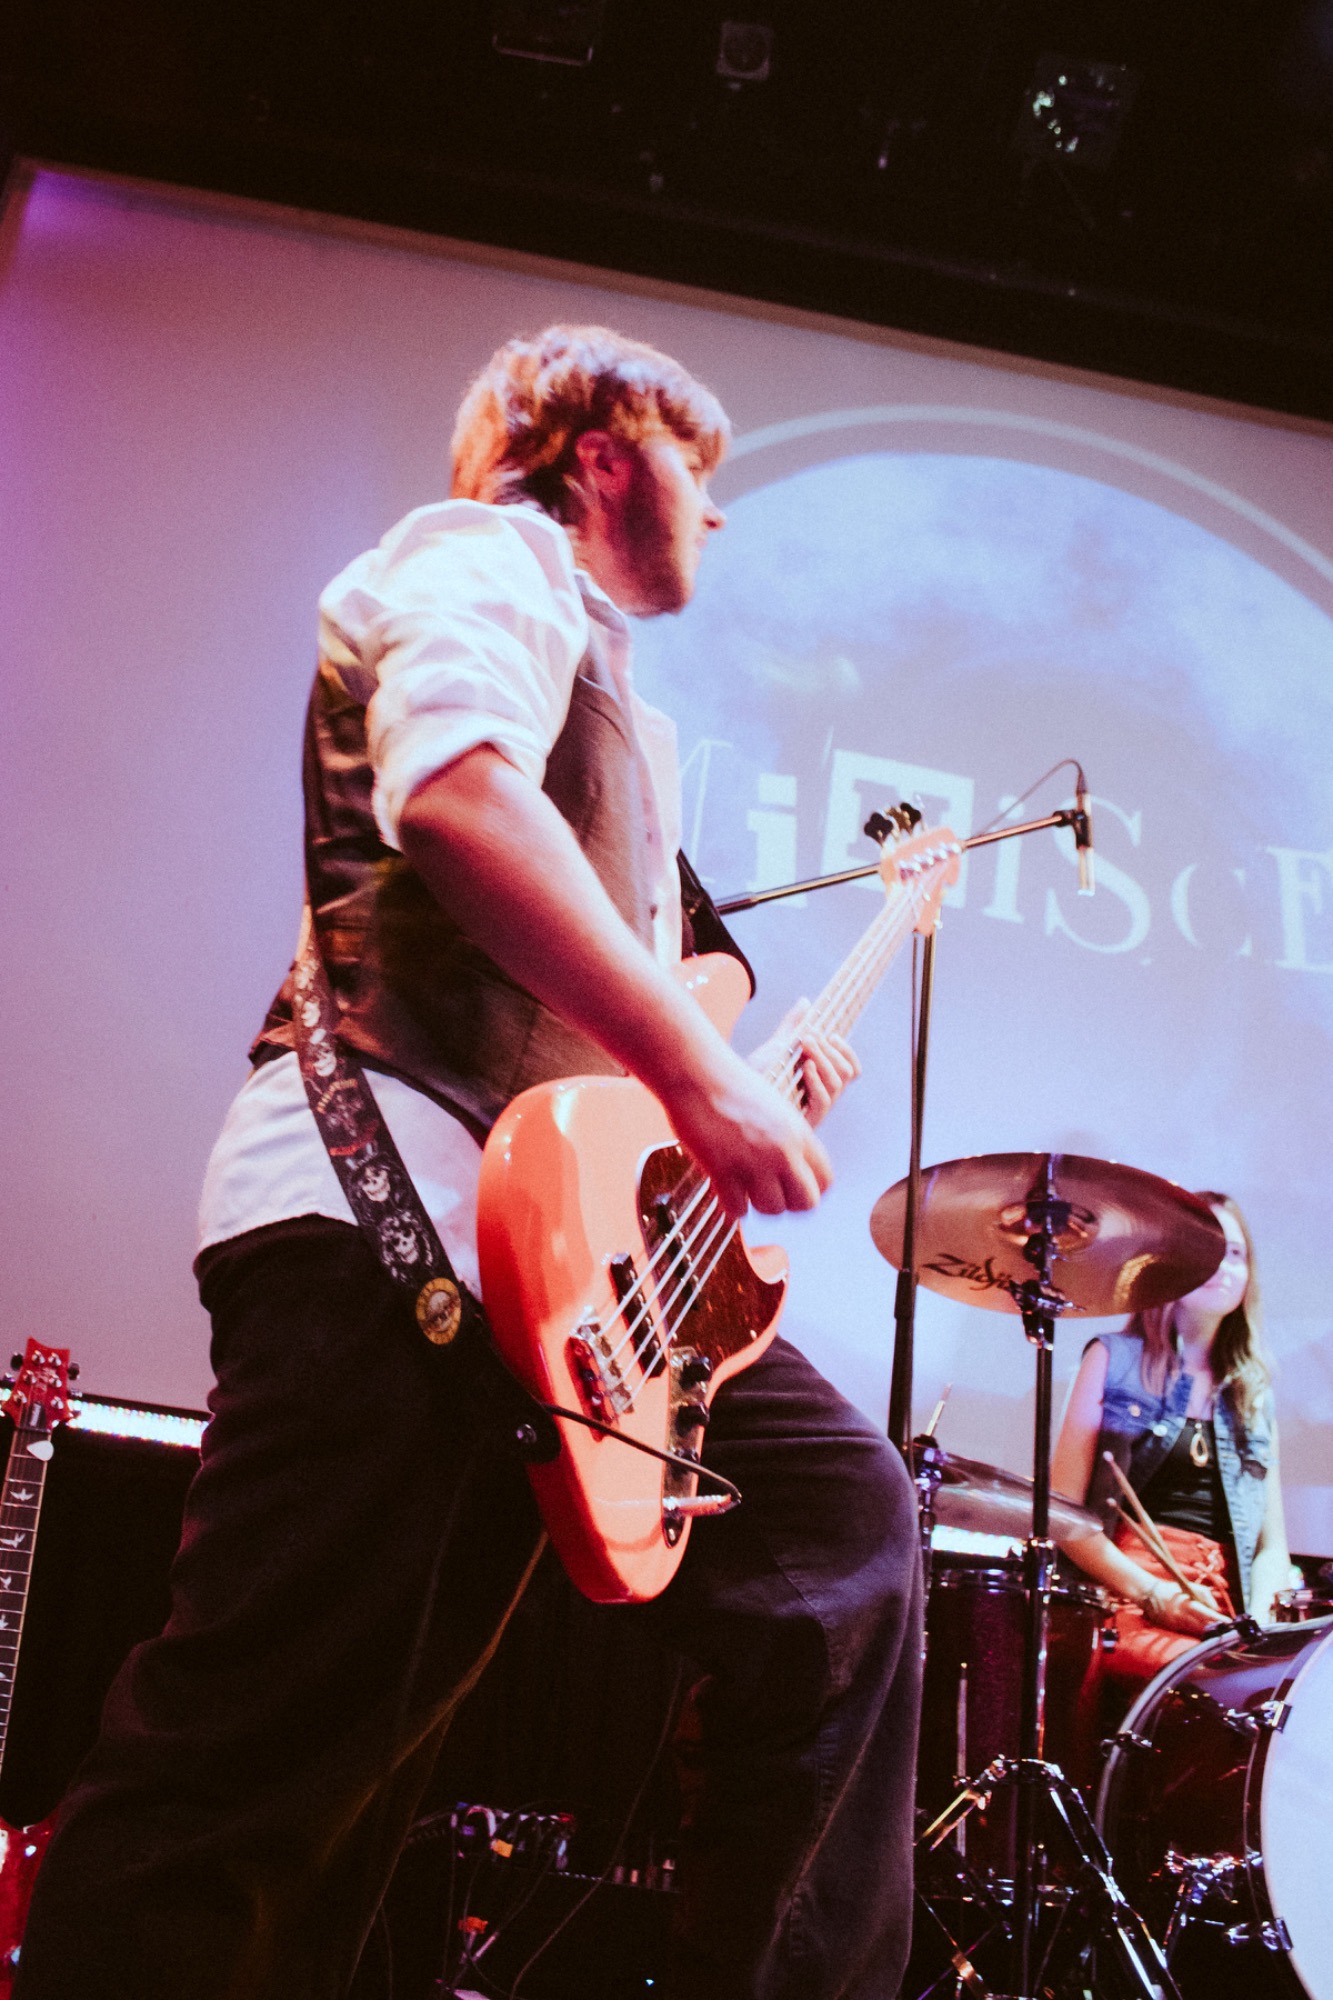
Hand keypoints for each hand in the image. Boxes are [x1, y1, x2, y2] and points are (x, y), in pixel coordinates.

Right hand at [662, 1044, 833, 1221]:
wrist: (698, 1072)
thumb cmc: (731, 1085)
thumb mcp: (774, 1107)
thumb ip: (788, 1137)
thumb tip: (790, 1168)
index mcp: (799, 1132)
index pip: (826, 1180)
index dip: (810, 1188)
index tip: (793, 1186)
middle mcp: (782, 1151)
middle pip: (807, 1202)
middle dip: (790, 1203)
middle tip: (771, 1193)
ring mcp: (754, 1162)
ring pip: (772, 1209)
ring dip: (758, 1204)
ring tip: (746, 1189)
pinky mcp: (723, 1170)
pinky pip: (738, 1209)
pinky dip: (732, 1205)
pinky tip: (726, 1189)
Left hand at [748, 1001, 860, 1128]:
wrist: (735, 1099)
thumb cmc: (759, 1076)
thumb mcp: (777, 1047)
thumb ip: (792, 1027)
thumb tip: (805, 1001)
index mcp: (824, 1080)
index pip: (851, 1068)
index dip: (846, 1050)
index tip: (831, 1034)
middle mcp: (826, 1095)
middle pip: (847, 1072)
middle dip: (831, 1050)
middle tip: (810, 1035)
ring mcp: (817, 1109)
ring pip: (838, 1083)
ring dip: (824, 1059)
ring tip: (806, 1044)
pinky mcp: (806, 1120)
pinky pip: (823, 1100)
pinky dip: (817, 1080)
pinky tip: (805, 1066)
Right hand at [1141, 1578, 1225, 1634]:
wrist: (1150, 1595)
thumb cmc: (1172, 1590)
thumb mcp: (1189, 1586)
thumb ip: (1204, 1594)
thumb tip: (1216, 1608)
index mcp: (1187, 1604)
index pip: (1207, 1614)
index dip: (1219, 1620)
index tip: (1229, 1623)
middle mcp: (1183, 1617)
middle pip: (1204, 1626)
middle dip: (1217, 1629)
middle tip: (1230, 1631)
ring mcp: (1177, 1625)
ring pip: (1198, 1632)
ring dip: (1209, 1633)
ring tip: (1221, 1634)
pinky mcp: (1174, 1630)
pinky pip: (1190, 1633)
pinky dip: (1199, 1634)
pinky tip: (1207, 1635)